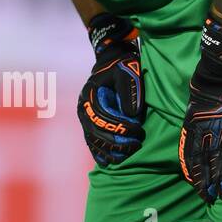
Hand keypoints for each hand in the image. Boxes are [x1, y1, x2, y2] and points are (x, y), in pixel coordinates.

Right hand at [77, 13, 144, 166]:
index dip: (120, 127)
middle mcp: (83, 108)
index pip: (103, 117)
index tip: (138, 131)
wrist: (112, 60)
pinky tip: (109, 162)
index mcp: (91, 95)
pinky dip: (99, 152)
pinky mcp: (88, 122)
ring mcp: (84, 116)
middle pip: (96, 132)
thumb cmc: (122, 66)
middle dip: (117, 142)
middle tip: (136, 145)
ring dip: (109, 150)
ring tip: (126, 156)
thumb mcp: (128, 73)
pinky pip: (91, 141)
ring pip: (93, 139)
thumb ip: (129, 92)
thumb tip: (132, 114)